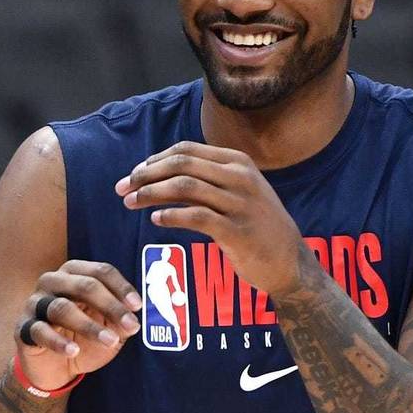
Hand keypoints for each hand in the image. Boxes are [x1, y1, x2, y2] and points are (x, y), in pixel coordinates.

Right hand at [16, 261, 142, 390]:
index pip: (100, 271)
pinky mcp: (23, 328)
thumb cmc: (83, 338)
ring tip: (110, 341)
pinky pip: (39, 331)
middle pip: (84, 285)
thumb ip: (120, 320)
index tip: (138, 306)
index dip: (121, 287)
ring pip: (62, 308)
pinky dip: (58, 341)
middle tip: (131, 325)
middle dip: (111, 305)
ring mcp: (35, 304)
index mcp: (74, 274)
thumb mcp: (108, 328)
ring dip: (89, 325)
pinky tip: (73, 351)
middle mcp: (52, 282)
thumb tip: (135, 316)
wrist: (54, 368)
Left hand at [116, 141, 303, 295]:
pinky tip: (155, 219)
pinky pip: (196, 217)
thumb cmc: (255, 227)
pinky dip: (171, 215)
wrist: (290, 262)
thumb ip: (202, 182)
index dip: (154, 160)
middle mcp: (240, 177)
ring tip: (130, 203)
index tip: (134, 174)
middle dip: (145, 175)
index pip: (186, 150)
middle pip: (181, 165)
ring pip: (185, 187)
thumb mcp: (235, 193)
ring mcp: (240, 203)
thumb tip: (155, 176)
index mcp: (237, 162)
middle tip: (122, 188)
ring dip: (151, 193)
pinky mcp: (237, 231)